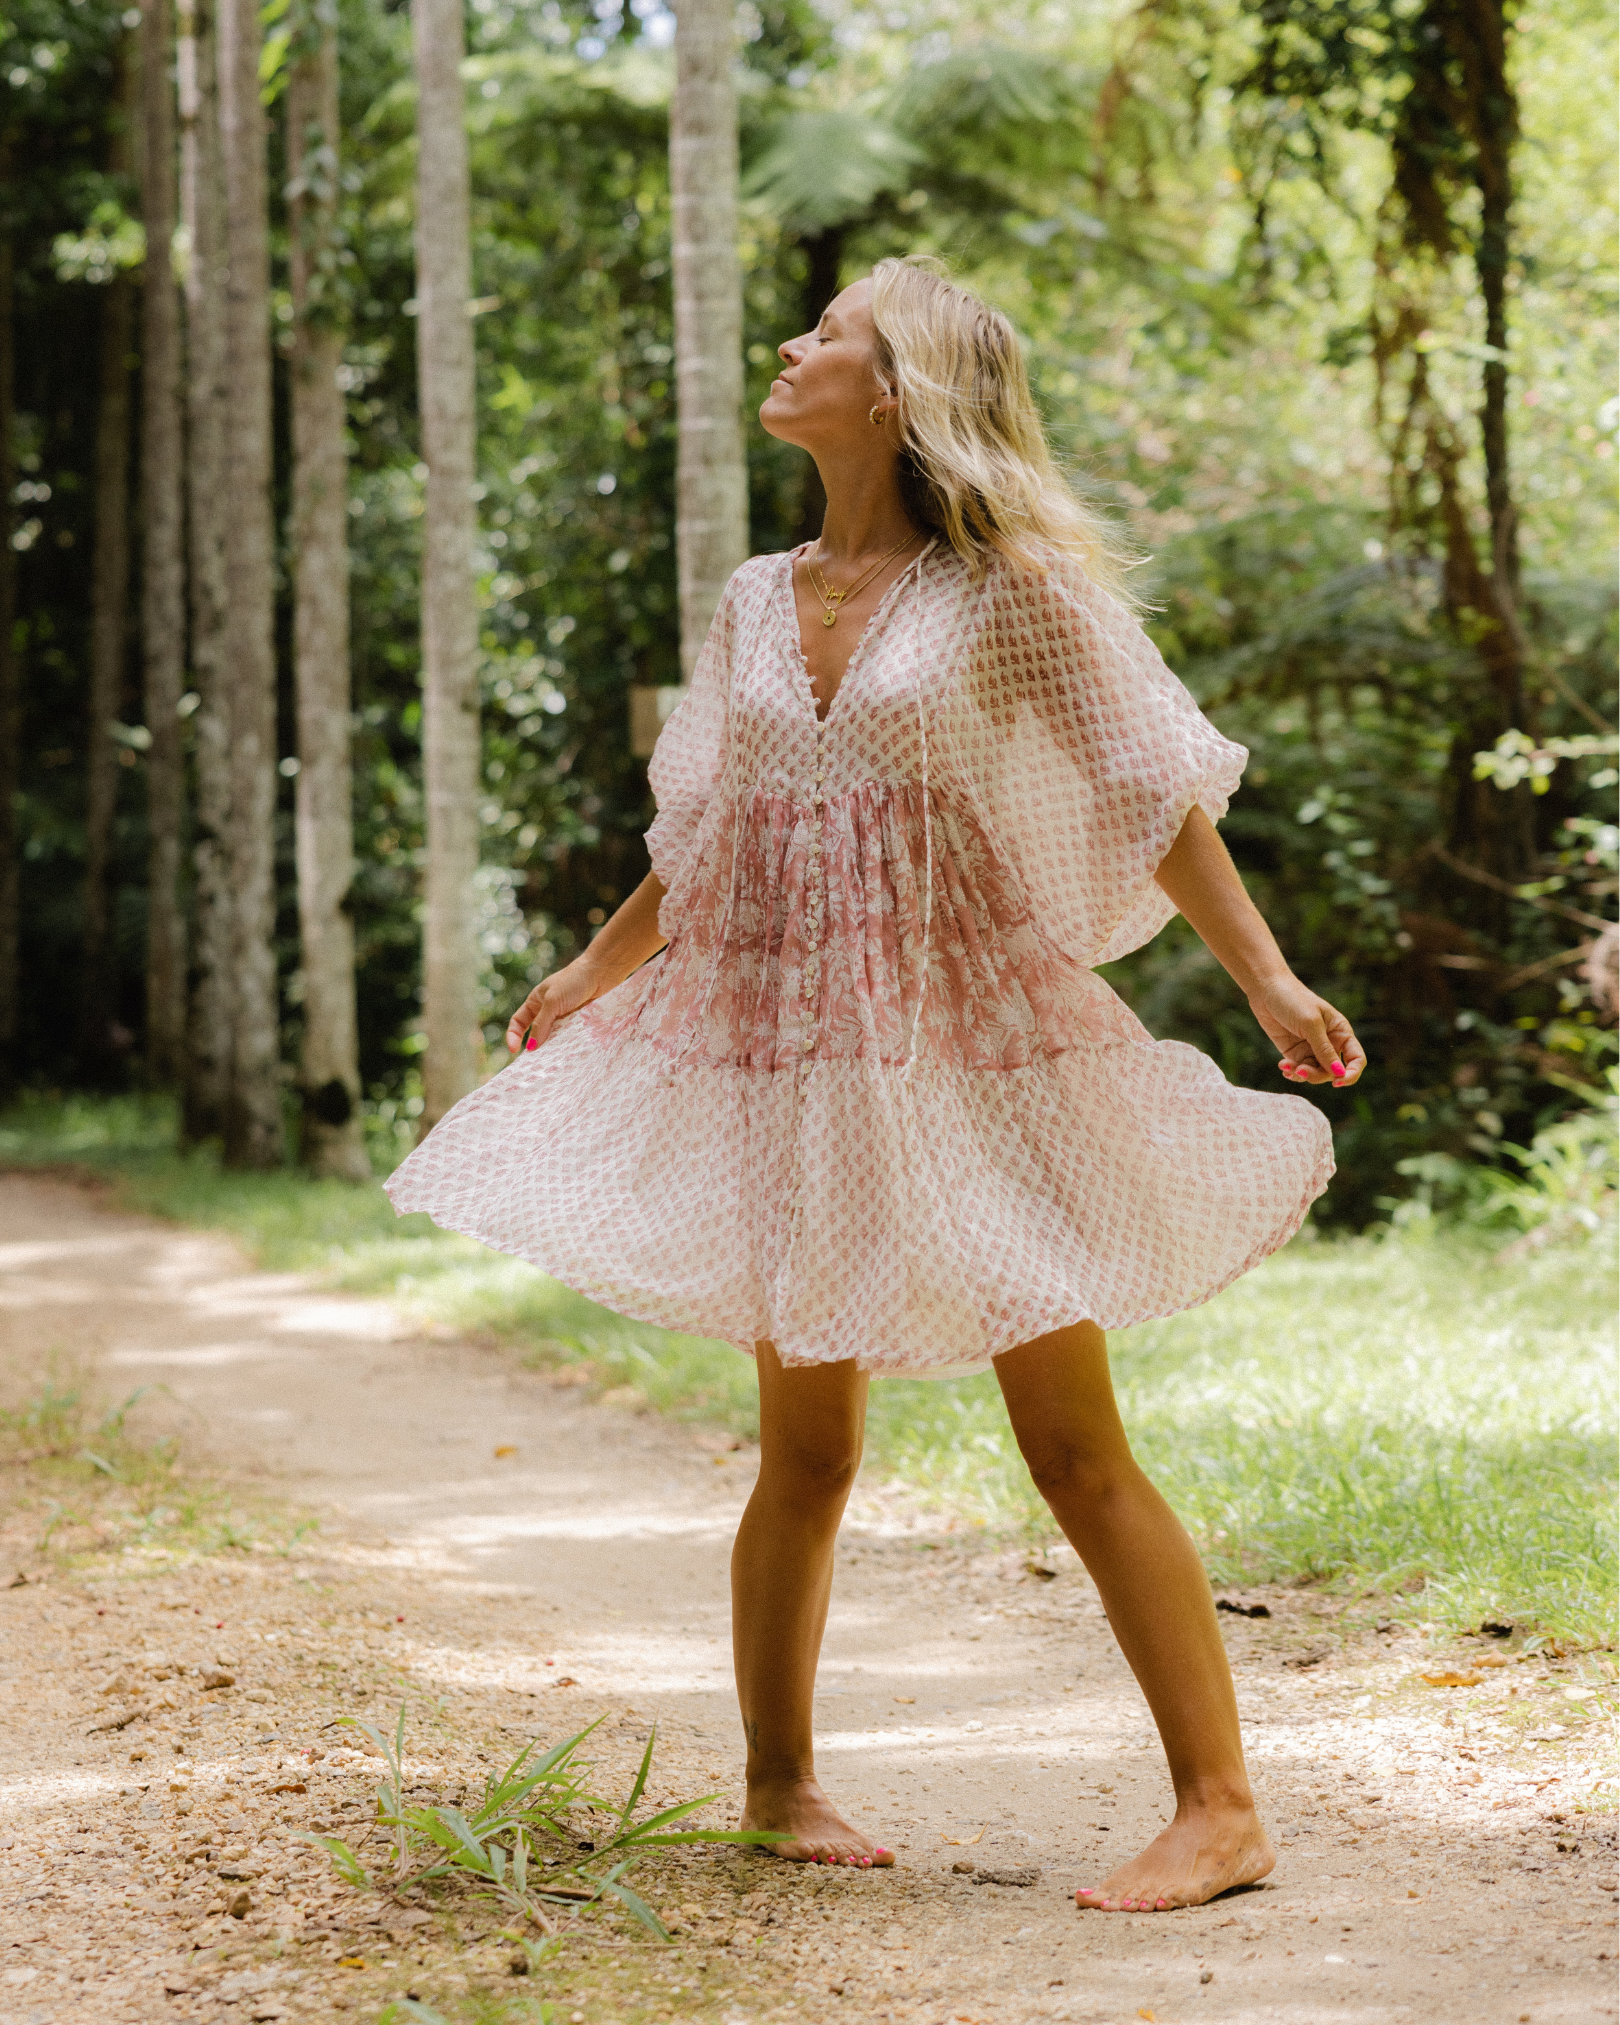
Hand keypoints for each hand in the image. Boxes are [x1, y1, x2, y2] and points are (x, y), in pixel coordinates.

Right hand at [505, 956, 606, 1054]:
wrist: (601, 974)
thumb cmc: (574, 981)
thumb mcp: (552, 1002)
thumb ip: (541, 1024)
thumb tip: (532, 1047)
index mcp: (536, 1002)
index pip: (518, 1022)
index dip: (513, 1036)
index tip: (513, 1051)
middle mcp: (548, 1011)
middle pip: (536, 1034)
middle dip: (535, 1048)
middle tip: (535, 1064)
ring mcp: (564, 1018)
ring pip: (554, 1039)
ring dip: (553, 1049)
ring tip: (552, 1062)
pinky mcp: (578, 1023)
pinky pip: (569, 1038)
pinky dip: (567, 1046)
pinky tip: (567, 1055)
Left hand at [1246, 973, 1366, 1088]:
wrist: (1266, 989)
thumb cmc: (1293, 1000)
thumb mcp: (1311, 1024)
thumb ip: (1324, 1050)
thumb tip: (1338, 1073)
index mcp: (1341, 1032)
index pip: (1356, 1059)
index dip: (1350, 1074)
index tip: (1337, 1082)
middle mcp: (1329, 1043)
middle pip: (1332, 1071)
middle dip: (1317, 1075)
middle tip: (1300, 1071)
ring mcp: (1311, 1048)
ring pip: (1315, 1073)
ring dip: (1302, 1075)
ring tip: (1287, 1067)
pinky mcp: (1294, 1052)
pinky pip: (1299, 1070)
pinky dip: (1292, 1072)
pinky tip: (1283, 1066)